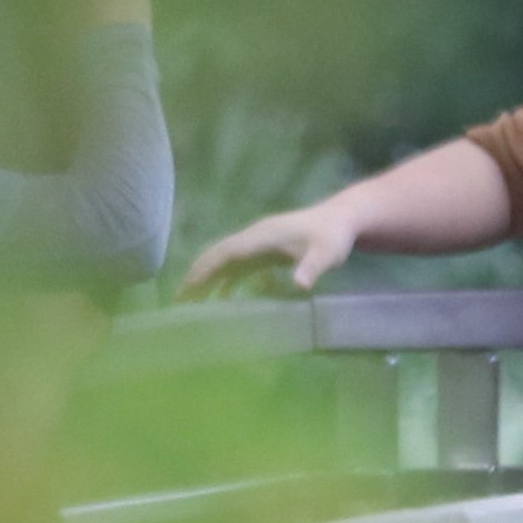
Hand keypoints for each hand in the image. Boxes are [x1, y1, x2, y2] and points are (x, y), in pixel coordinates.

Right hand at [183, 197, 360, 294]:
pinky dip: (227, 279)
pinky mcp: (266, 251)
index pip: (226, 252)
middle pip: (218, 255)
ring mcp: (259, 244)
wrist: (344, 220)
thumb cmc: (334, 236)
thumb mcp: (327, 253)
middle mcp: (255, 237)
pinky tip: (222, 297)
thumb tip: (299, 285)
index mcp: (262, 235)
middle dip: (198, 275)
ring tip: (191, 302)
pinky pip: (240, 266)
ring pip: (226, 261)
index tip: (190, 286)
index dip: (207, 268)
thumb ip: (312, 268)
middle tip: (179, 299)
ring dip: (208, 279)